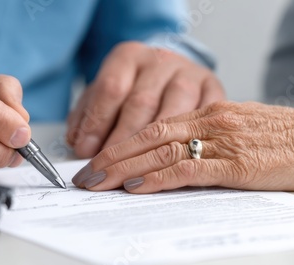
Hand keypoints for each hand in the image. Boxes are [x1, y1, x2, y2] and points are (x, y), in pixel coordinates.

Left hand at [67, 41, 224, 157]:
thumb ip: (88, 115)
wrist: (177, 75)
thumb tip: (78, 143)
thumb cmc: (135, 89)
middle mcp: (161, 62)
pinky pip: (199, 126)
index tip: (84, 151)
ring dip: (147, 152)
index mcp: (130, 56)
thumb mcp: (107, 94)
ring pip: (170, 117)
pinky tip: (161, 171)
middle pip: (140, 103)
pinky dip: (179, 153)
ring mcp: (191, 76)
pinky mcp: (215, 93)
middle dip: (119, 142)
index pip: (111, 88)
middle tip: (103, 172)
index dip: (96, 122)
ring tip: (128, 178)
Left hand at [72, 101, 293, 192]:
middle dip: (111, 156)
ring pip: (160, 150)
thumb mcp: (236, 131)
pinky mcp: (237, 164)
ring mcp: (221, 141)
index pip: (151, 125)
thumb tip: (168, 160)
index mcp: (206, 112)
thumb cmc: (280, 139)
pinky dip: (158, 178)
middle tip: (84, 175)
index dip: (119, 143)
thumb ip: (204, 140)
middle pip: (147, 135)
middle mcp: (208, 121)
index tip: (96, 160)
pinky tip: (137, 187)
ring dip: (124, 168)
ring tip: (98, 182)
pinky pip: (189, 168)